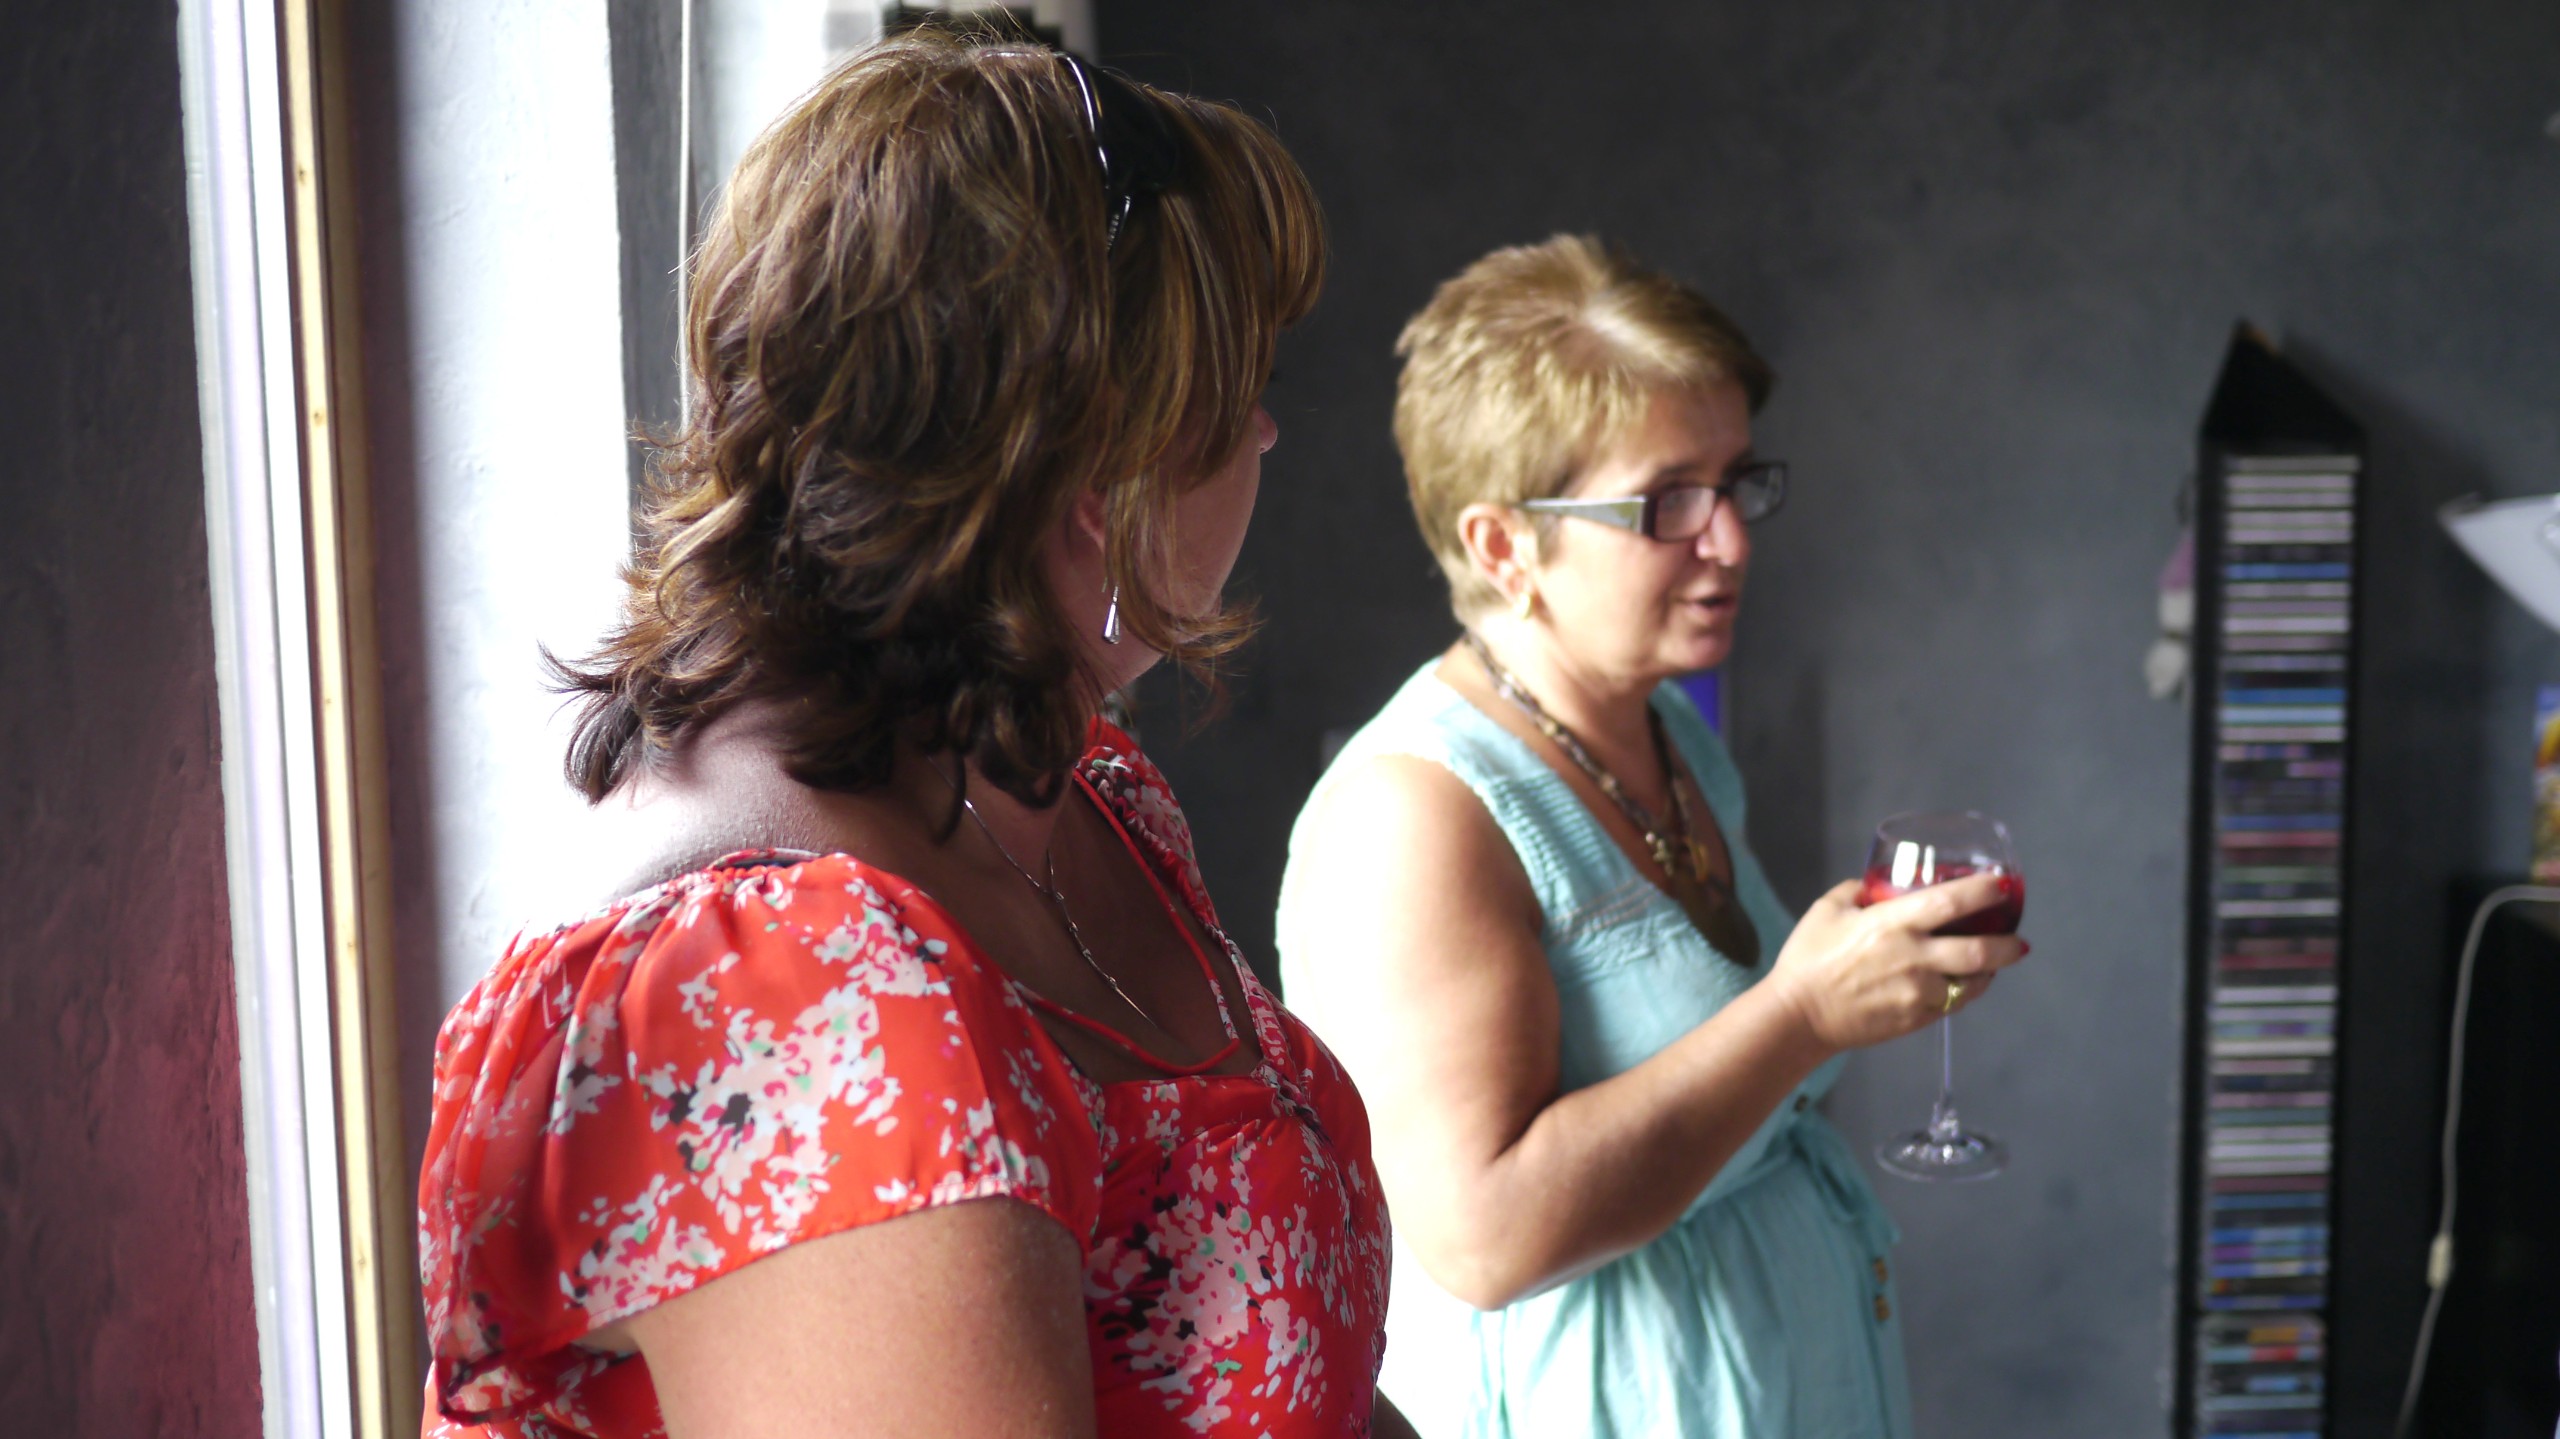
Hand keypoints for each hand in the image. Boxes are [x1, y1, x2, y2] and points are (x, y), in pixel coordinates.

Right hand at [1764, 874, 2028, 1052]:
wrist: (1798, 1016)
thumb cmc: (1808, 959)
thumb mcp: (1826, 910)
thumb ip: (1855, 891)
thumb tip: (1875, 886)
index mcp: (1893, 925)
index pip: (1951, 902)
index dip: (1983, 891)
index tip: (2002, 885)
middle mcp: (1914, 959)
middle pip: (1980, 951)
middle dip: (2009, 945)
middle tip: (2019, 939)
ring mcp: (1918, 994)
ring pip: (1973, 984)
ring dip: (1989, 972)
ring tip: (1994, 964)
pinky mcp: (1916, 1019)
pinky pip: (1952, 1004)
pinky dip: (1962, 992)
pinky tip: (1961, 984)